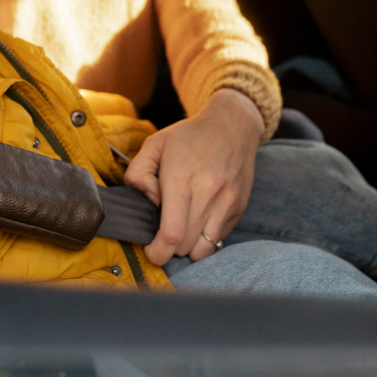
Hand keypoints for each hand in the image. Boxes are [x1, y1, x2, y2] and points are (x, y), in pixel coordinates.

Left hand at [123, 89, 263, 265]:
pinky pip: (219, 239)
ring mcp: (227, 202)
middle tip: (162, 235)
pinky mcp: (239, 208)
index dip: (157, 251)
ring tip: (181, 232)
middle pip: (186, 246)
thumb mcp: (154, 144)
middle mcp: (208, 193)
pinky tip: (197, 221)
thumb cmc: (189, 136)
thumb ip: (137, 173)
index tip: (150, 250)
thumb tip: (150, 202)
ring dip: (188, 249)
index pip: (172, 234)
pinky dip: (205, 239)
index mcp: (182, 179)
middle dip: (169, 250)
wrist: (233, 125)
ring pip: (204, 249)